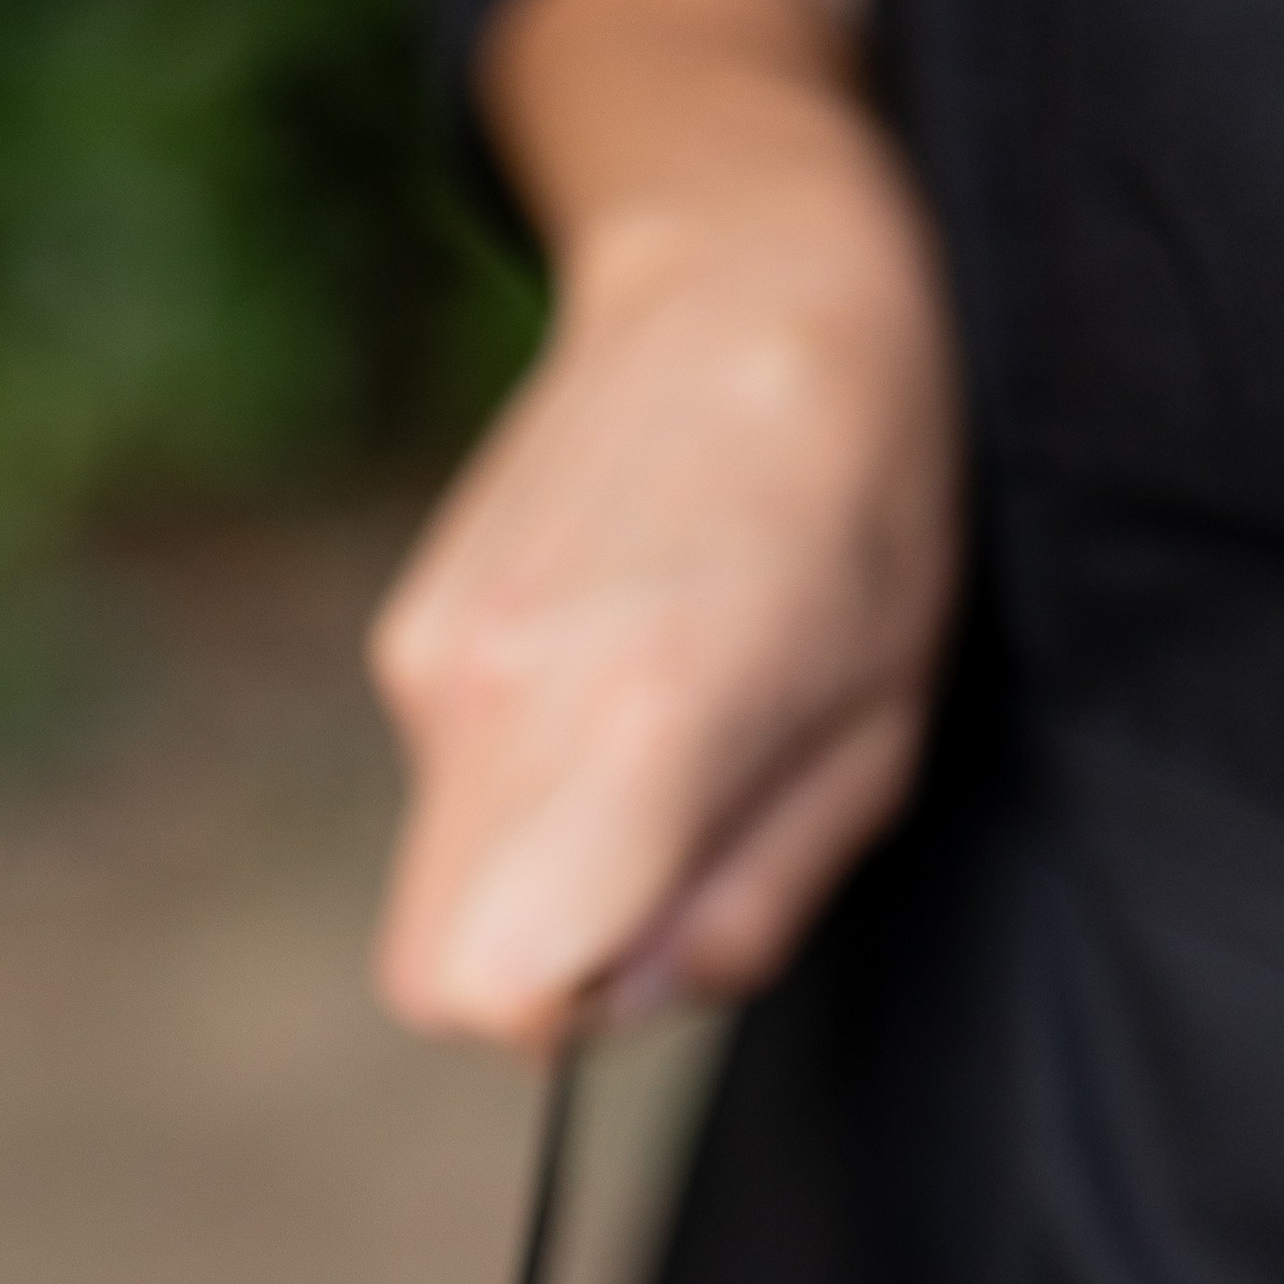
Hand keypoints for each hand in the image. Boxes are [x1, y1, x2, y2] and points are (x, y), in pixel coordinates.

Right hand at [370, 0, 963, 1046]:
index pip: (494, 997)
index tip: (666, 932)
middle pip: (436, 972)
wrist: (751, 273)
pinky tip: (617, 663)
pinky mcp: (408, 626)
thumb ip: (747, 903)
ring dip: (547, 861)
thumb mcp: (875, 740)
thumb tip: (627, 998)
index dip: (580, 1010)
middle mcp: (492, 694)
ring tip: (669, 722)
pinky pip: (447, 788)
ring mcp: (427, 655)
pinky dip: (522, 782)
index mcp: (631, 727)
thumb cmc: (864, 504)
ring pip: (443, 880)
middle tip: (676, 852)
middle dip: (551, 961)